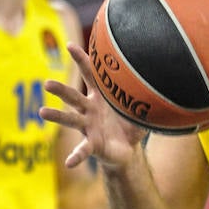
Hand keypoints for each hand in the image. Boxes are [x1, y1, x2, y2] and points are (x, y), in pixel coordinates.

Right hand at [40, 43, 145, 170]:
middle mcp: (89, 110)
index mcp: (100, 97)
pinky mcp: (93, 144)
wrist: (127, 149)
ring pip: (71, 120)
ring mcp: (88, 127)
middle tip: (47, 83)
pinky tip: (68, 162)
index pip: (89, 75)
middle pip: (73, 97)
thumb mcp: (138, 107)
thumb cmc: (129, 124)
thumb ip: (145, 94)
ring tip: (42, 112)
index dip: (81, 60)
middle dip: (61, 90)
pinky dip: (76, 156)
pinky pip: (83, 150)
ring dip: (57, 116)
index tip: (69, 46)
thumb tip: (165, 75)